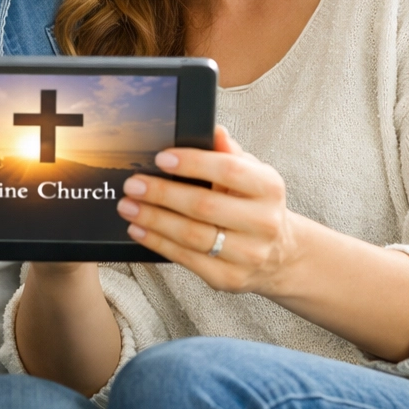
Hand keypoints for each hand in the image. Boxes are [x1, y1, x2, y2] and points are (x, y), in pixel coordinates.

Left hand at [117, 127, 295, 294]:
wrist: (279, 253)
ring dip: (154, 219)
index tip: (161, 158)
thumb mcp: (252, 174)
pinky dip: (158, 242)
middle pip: (204, 206)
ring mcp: (248, 254)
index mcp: (269, 188)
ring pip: (192, 235)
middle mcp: (263, 222)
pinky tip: (139, 229)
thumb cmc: (256, 204)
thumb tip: (214, 131)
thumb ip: (230, 153)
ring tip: (128, 207)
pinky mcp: (229, 277)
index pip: (228, 171)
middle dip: (162, 194)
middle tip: (134, 185)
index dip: (192, 163)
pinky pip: (186, 259)